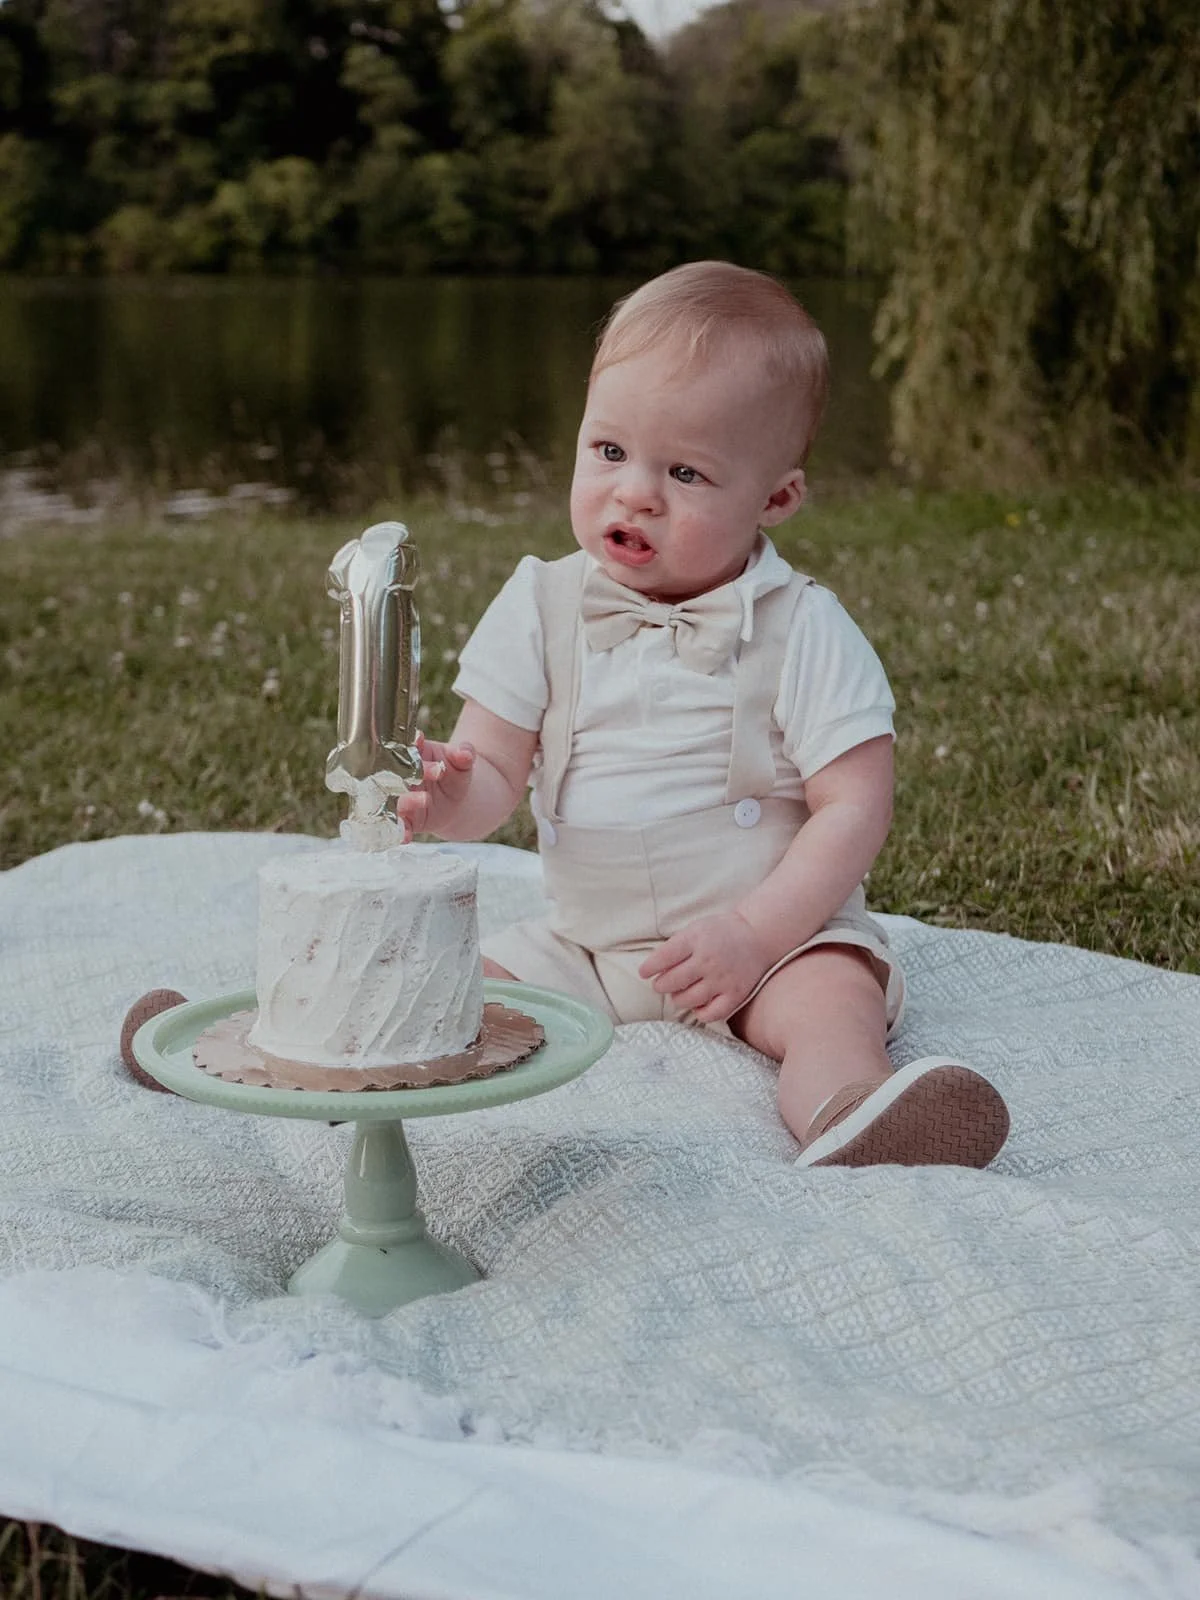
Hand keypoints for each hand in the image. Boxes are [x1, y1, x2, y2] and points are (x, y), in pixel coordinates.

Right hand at [393, 730, 475, 837]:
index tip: (420, 740)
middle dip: (413, 773)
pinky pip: (399, 826)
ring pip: (395, 800)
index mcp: (412, 755)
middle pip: (399, 772)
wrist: (456, 800)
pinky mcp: (405, 819)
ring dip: (407, 801)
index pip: (408, 746)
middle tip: (431, 773)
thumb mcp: (461, 763)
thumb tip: (466, 753)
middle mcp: (401, 777)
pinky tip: (405, 837)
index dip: (412, 743)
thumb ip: (464, 755)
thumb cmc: (454, 774)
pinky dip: (400, 832)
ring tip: (423, 800)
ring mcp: (400, 798)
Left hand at [638, 912, 771, 1023]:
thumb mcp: (695, 929)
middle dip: (661, 985)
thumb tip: (651, 968)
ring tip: (679, 994)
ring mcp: (722, 979)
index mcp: (696, 939)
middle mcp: (708, 960)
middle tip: (661, 984)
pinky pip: (711, 1014)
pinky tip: (697, 1005)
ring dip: (677, 999)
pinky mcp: (735, 994)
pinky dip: (700, 1013)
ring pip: (687, 1000)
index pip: (663, 958)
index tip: (644, 972)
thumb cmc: (720, 932)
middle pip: (672, 982)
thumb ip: (675, 946)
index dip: (649, 968)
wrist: (757, 935)